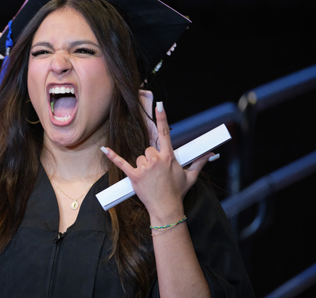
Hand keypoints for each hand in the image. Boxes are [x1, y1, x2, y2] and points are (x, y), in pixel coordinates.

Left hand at [102, 102, 212, 219]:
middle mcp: (155, 160)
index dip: (162, 118)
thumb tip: (211, 155)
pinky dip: (113, 156)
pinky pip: (121, 163)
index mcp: (168, 157)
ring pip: (139, 158)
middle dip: (152, 158)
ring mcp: (144, 168)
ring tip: (150, 178)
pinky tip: (104, 150)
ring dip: (143, 166)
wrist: (166, 209)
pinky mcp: (134, 176)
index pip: (165, 133)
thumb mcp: (190, 176)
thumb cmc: (178, 193)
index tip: (159, 105)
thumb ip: (199, 162)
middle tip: (157, 172)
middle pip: (149, 149)